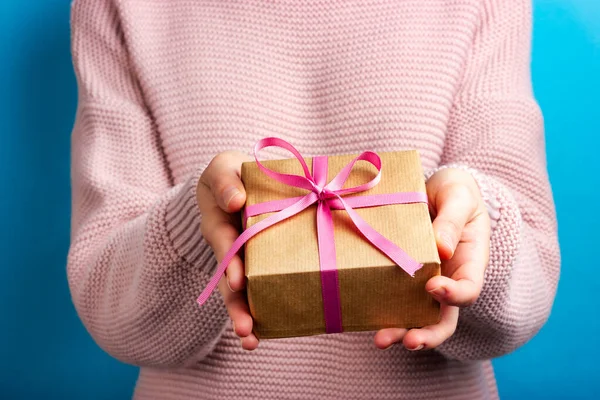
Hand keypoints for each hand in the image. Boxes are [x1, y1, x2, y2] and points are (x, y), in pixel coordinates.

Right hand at [196, 151, 258, 349]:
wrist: (241, 185)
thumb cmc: (233, 176)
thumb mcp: (223, 168)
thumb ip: (225, 180)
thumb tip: (235, 200)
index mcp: (219, 222)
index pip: (223, 242)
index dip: (229, 262)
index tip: (236, 280)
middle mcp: (228, 247)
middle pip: (228, 278)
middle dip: (235, 302)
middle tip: (244, 326)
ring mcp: (241, 261)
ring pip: (239, 292)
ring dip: (244, 315)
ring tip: (250, 339)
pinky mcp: (258, 269)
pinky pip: (259, 291)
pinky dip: (260, 314)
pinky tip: (263, 337)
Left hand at [374, 168, 490, 350]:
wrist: (436, 187)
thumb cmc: (455, 190)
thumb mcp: (458, 195)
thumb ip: (452, 219)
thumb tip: (441, 248)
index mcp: (470, 261)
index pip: (469, 288)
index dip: (454, 294)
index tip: (433, 287)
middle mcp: (449, 278)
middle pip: (444, 317)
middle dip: (428, 333)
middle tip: (409, 342)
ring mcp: (425, 280)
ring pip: (417, 315)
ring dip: (401, 330)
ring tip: (381, 340)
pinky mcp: (401, 276)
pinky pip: (394, 298)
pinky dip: (382, 311)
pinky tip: (364, 318)